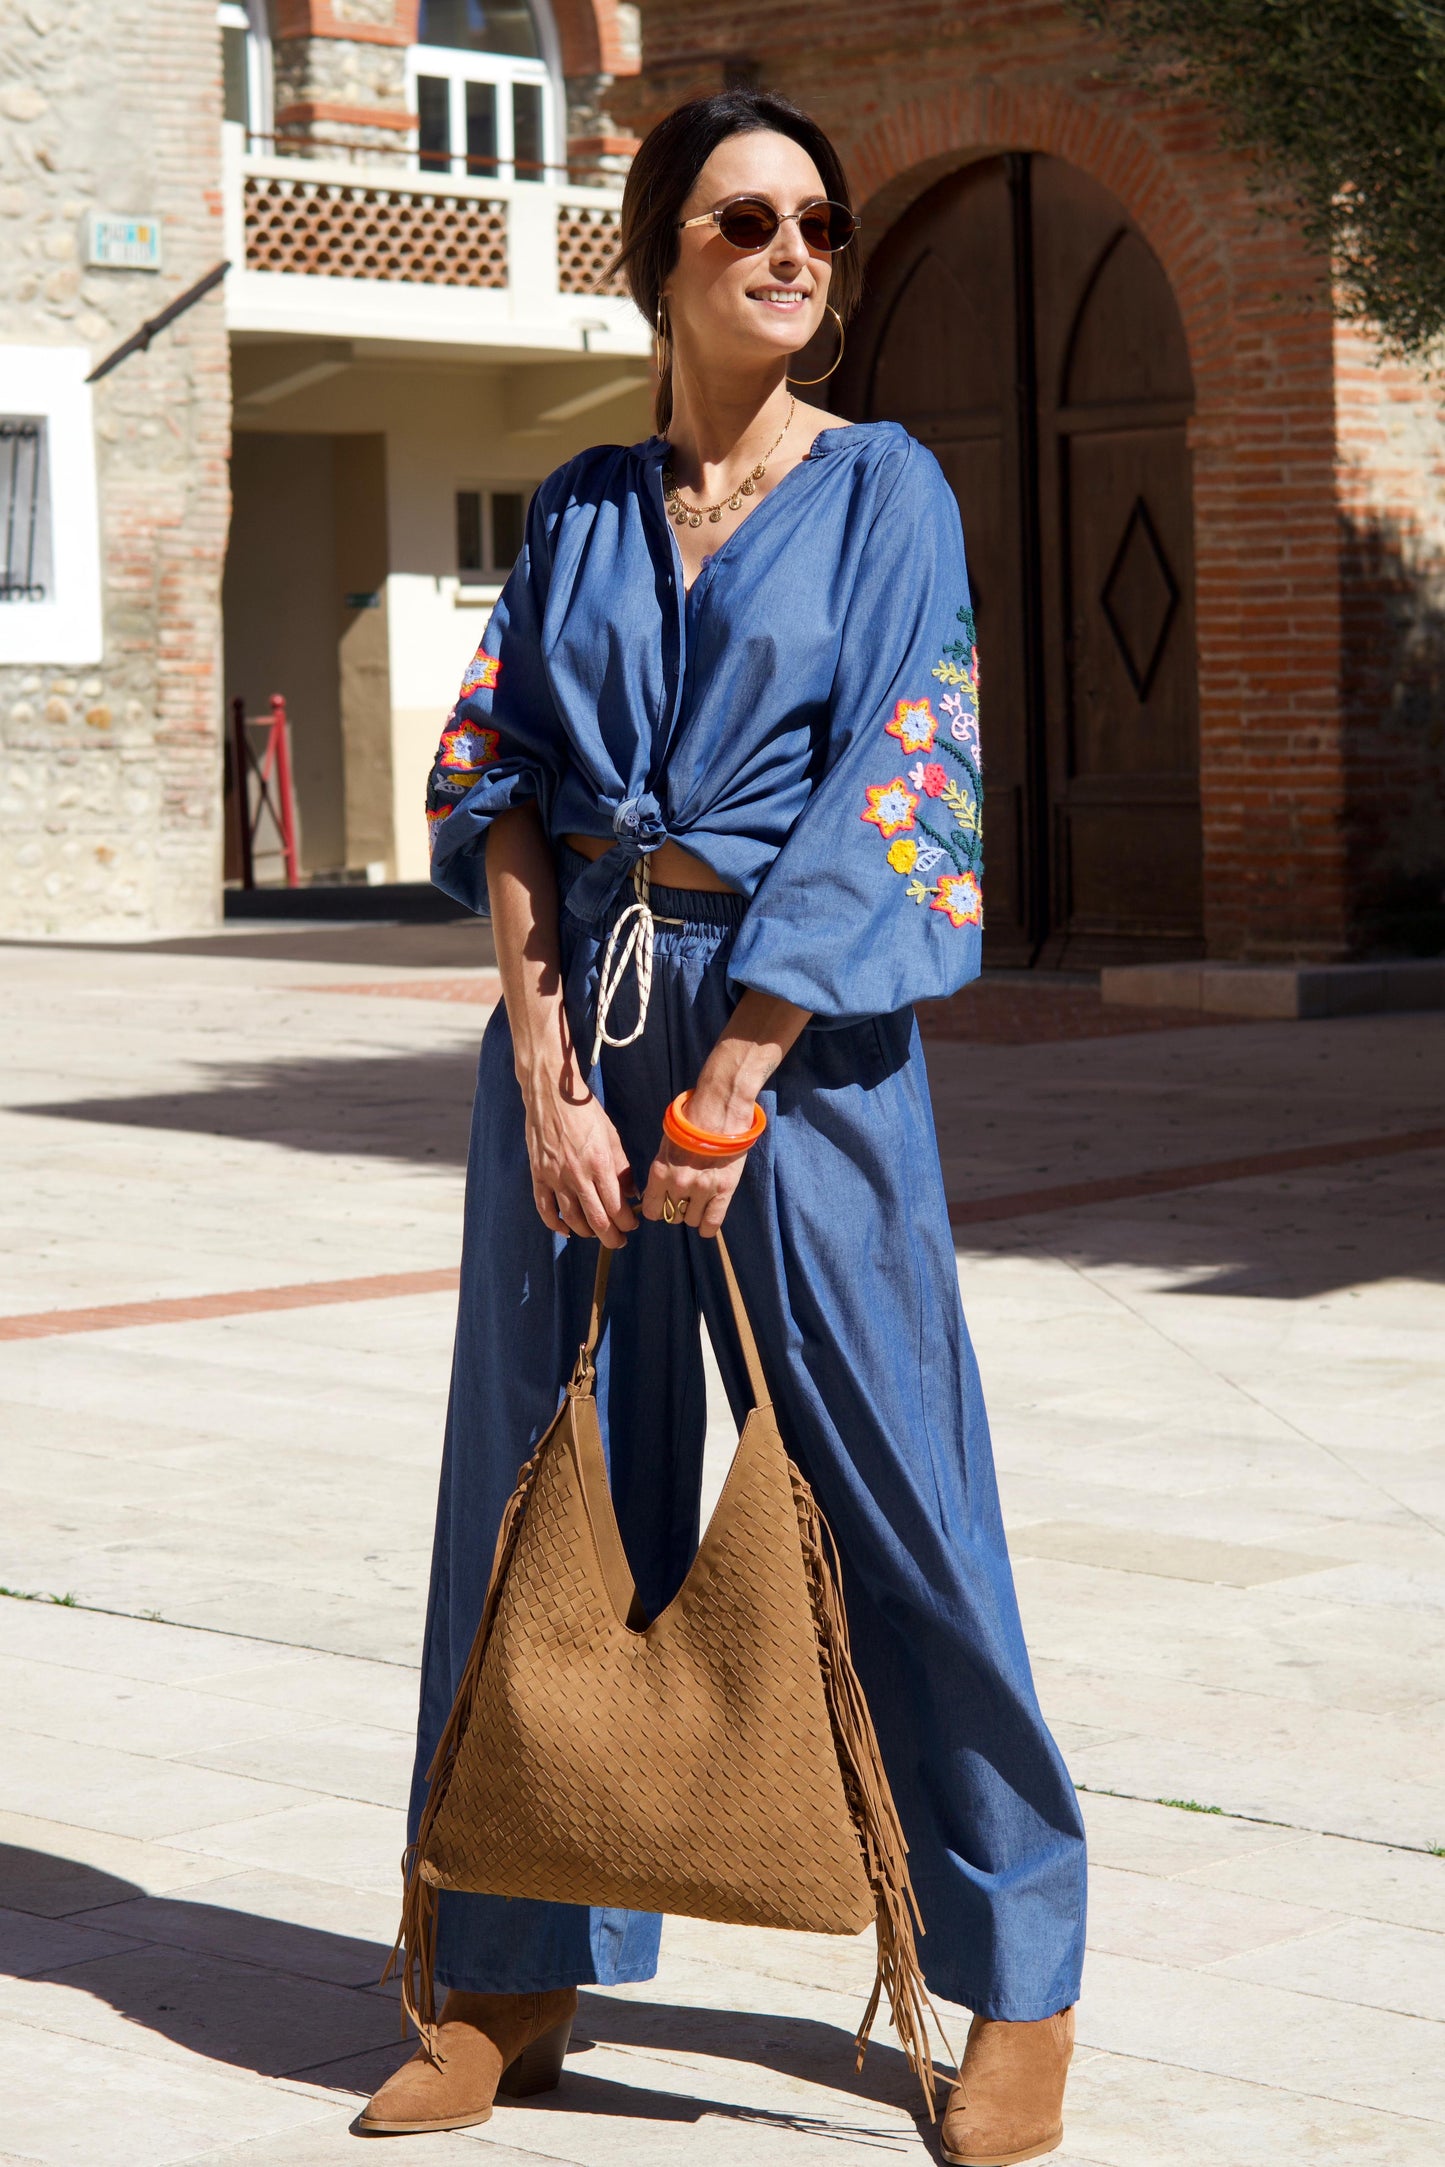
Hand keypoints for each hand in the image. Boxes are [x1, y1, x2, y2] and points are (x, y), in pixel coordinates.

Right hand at [523, 1082, 637, 1248]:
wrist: (551, 1094)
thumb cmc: (585, 1112)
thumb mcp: (611, 1136)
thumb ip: (622, 1168)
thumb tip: (630, 1193)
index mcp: (600, 1163)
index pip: (616, 1206)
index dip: (626, 1223)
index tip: (632, 1226)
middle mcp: (577, 1174)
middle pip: (596, 1220)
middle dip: (611, 1237)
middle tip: (618, 1241)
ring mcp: (555, 1177)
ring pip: (572, 1219)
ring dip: (587, 1232)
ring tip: (596, 1233)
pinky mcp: (538, 1175)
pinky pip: (545, 1208)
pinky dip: (556, 1224)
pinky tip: (566, 1230)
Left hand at [640, 1134, 747, 1239]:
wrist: (719, 1111)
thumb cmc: (691, 1125)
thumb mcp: (666, 1147)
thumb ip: (662, 1172)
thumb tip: (657, 1194)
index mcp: (660, 1172)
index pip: (652, 1210)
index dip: (658, 1209)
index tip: (663, 1204)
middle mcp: (679, 1184)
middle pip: (672, 1216)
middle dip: (677, 1209)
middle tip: (685, 1197)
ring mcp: (702, 1188)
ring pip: (691, 1220)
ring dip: (694, 1213)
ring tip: (700, 1200)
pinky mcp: (724, 1190)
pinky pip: (712, 1222)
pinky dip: (708, 1226)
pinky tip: (707, 1221)